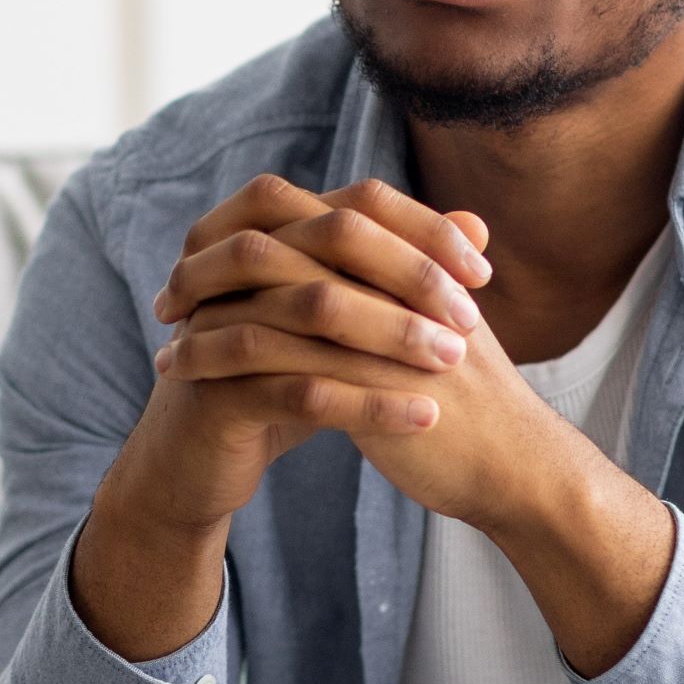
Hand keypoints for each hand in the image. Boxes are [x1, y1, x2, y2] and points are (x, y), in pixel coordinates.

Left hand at [140, 181, 678, 674]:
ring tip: (166, 350)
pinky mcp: (369, 385)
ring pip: (271, 302)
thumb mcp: (440, 327)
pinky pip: (277, 362)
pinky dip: (223, 366)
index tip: (205, 255)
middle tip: (168, 294)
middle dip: (215, 266)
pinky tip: (184, 385)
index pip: (324, 215)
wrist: (518, 469)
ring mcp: (383, 331)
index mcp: (413, 263)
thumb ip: (400, 288)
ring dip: (208, 322)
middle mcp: (395, 285)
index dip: (257, 228)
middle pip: (286, 243)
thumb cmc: (478, 405)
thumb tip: (347, 265)